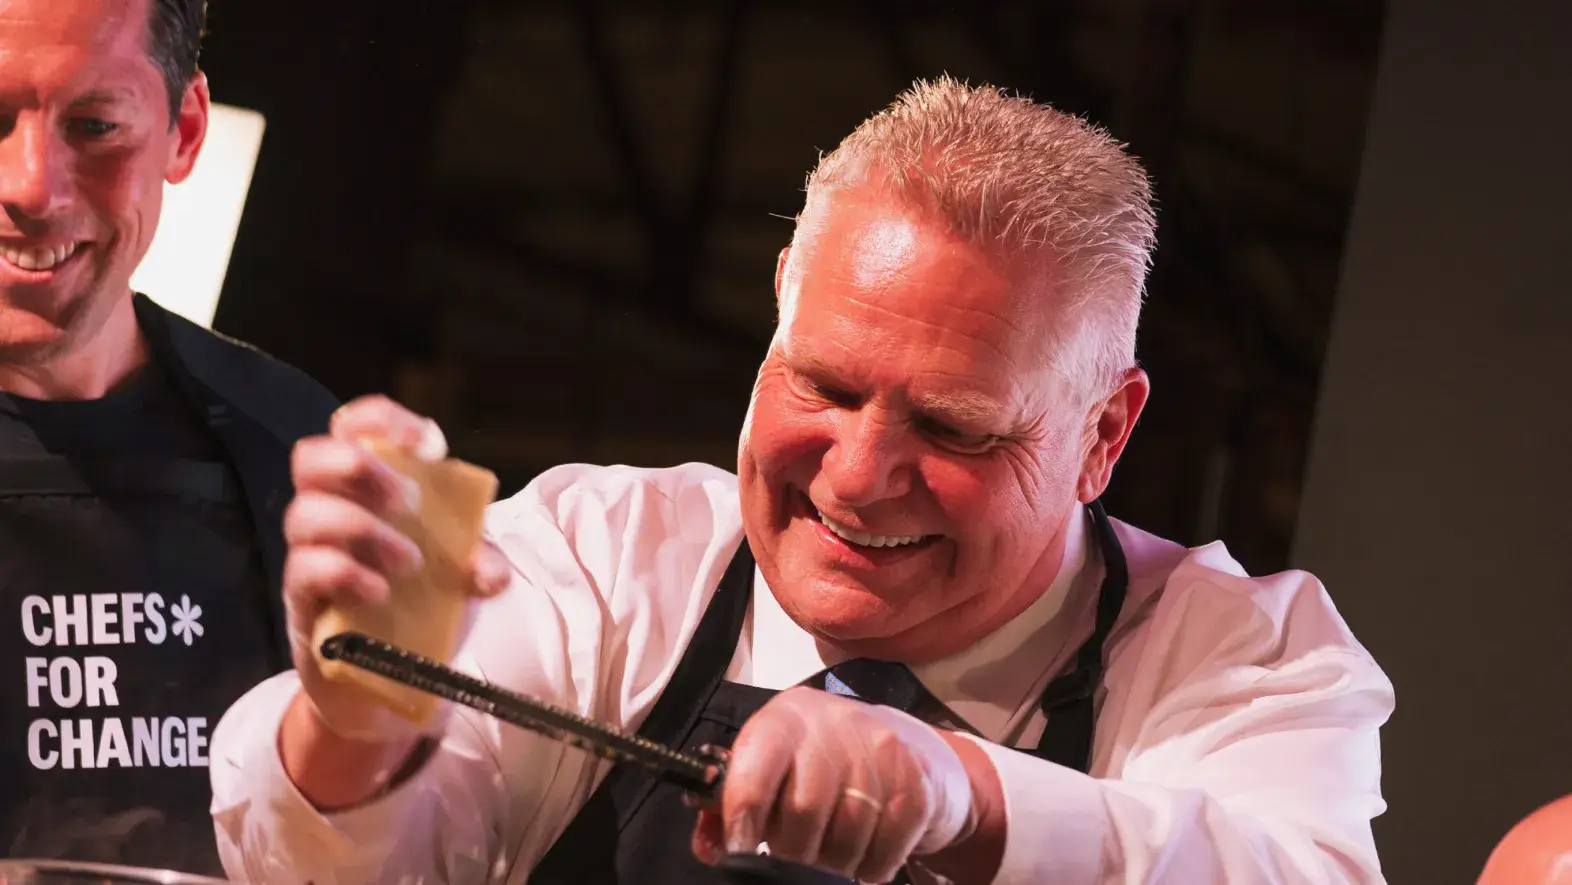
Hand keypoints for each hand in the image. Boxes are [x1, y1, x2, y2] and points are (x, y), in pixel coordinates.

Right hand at [282, 394, 511, 741]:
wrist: (384, 687)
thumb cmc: (418, 609)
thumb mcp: (458, 578)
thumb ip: (477, 561)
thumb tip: (491, 571)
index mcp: (367, 490)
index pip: (354, 426)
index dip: (383, 420)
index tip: (431, 444)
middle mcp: (330, 513)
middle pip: (311, 457)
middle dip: (360, 466)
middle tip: (408, 501)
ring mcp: (309, 556)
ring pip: (305, 513)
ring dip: (362, 528)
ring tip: (408, 562)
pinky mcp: (302, 602)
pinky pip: (305, 571)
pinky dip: (345, 573)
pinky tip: (379, 591)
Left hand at [692, 687, 976, 883]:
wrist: (908, 745)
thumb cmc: (821, 762)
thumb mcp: (773, 766)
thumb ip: (732, 805)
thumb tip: (710, 849)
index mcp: (786, 719)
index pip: (757, 768)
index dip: (743, 816)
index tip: (741, 851)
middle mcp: (834, 725)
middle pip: (806, 808)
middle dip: (792, 852)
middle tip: (790, 863)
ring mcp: (882, 751)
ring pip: (848, 833)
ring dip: (832, 864)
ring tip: (826, 862)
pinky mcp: (917, 782)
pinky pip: (888, 846)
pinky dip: (871, 868)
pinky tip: (862, 860)